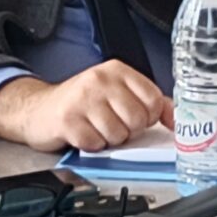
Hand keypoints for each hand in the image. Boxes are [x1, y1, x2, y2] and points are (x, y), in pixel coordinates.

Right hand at [0, 61, 171, 152]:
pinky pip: (96, 144)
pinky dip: (91, 146)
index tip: (136, 118)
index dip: (149, 117)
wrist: (38, 110)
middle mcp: (100, 79)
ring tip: (95, 128)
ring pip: (118, 135)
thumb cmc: (82, 104)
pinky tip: (82, 134)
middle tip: (111, 123)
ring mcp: (82, 99)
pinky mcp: (67, 120)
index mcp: (117, 70)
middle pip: (138, 120)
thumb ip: (150, 103)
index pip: (154, 100)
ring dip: (109, 140)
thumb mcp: (117, 94)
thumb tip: (178, 120)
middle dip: (128, 130)